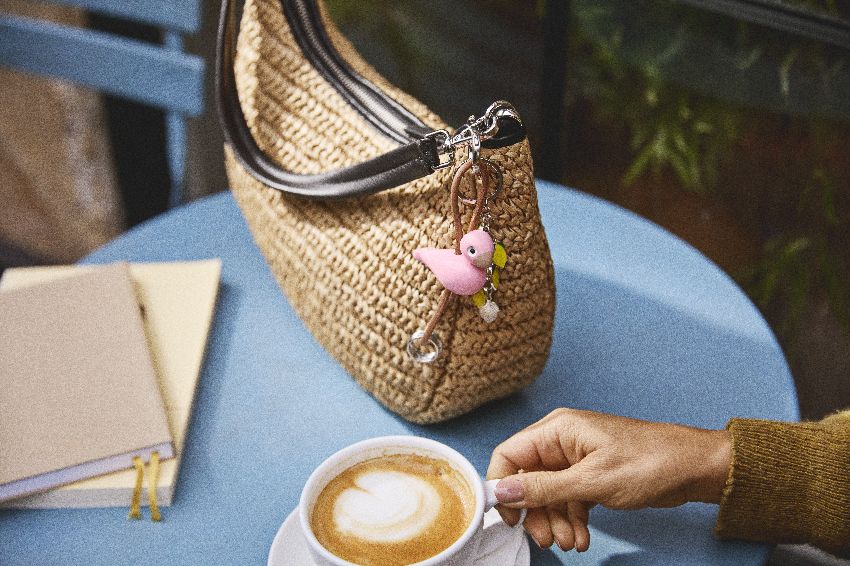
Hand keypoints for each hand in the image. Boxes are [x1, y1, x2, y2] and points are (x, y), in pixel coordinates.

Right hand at [486, 409, 731, 551]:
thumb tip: (504, 491)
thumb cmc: (650, 462)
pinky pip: (568, 500)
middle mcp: (562, 441)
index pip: (510, 455)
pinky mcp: (590, 475)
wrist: (693, 468)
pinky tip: (582, 537)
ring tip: (572, 542)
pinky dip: (572, 520)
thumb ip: (545, 488)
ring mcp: (576, 459)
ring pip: (548, 495)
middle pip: (527, 479)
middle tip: (547, 539)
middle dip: (535, 513)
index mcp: (557, 430)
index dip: (503, 486)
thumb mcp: (592, 481)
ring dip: (556, 522)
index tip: (509, 516)